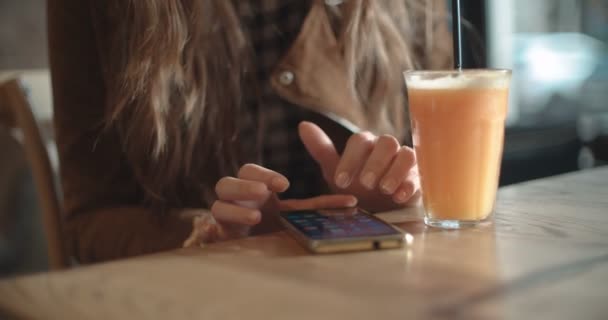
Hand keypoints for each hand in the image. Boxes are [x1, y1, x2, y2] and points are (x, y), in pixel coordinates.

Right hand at [188, 164, 356, 244]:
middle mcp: (237, 199)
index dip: (265, 174)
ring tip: (256, 215)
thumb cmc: (280, 226)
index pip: (251, 171)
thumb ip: (320, 206)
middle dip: (245, 185)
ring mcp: (226, 217)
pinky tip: (222, 232)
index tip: (284, 185)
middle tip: (264, 193)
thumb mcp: (300, 214)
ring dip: (234, 207)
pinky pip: (211, 230)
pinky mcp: (221, 236)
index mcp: (256, 189)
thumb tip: (351, 201)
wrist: (262, 249)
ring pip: (218, 204)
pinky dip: (214, 230)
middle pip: (227, 182)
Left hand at [298, 121, 419, 211]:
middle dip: (375, 163)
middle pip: (387, 143)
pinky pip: (419, 176)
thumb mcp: (335, 170)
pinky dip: (410, 185)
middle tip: (365, 184)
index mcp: (366, 144)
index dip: (350, 160)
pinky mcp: (417, 178)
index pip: (360, 141)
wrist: (378, 205)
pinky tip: (399, 197)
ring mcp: (404, 162)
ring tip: (384, 189)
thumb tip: (303, 125)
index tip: (340, 181)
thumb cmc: (356, 185)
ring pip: (407, 155)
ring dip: (395, 171)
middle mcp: (387, 148)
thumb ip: (322, 149)